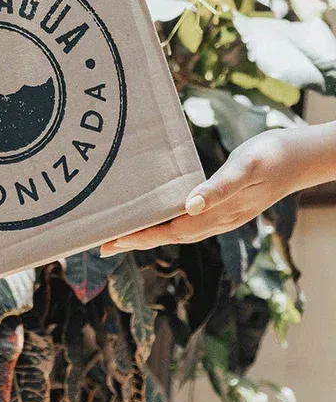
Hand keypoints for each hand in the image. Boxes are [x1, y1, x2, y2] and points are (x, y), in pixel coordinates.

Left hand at [100, 128, 317, 254]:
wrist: (302, 156)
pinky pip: (187, 220)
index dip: (141, 237)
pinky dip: (165, 221)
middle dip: (135, 241)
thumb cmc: (274, 156)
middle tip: (101, 245)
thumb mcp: (246, 167)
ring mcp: (221, 216)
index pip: (171, 231)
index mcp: (218, 214)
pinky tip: (156, 215)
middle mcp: (217, 220)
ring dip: (148, 234)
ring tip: (120, 235)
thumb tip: (189, 206)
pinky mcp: (223, 205)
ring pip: (177, 230)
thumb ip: (219, 187)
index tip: (112, 241)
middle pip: (168, 236)